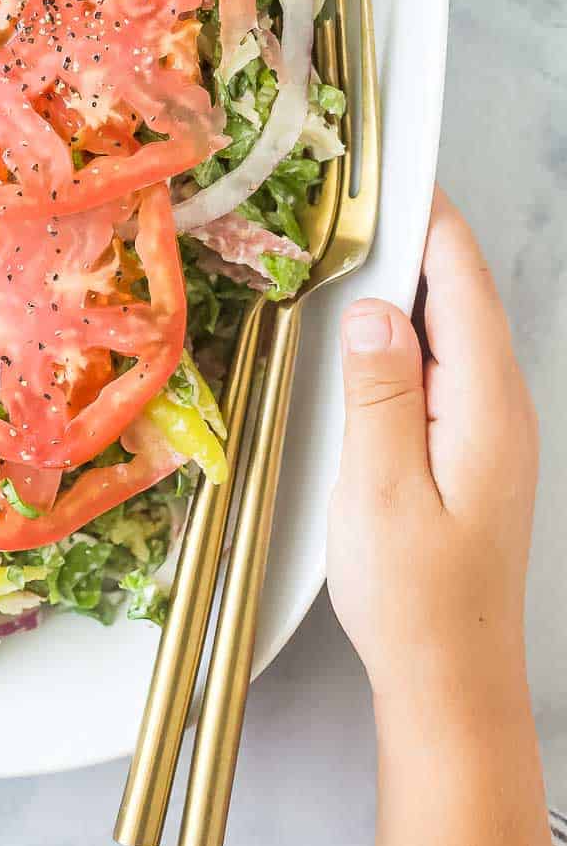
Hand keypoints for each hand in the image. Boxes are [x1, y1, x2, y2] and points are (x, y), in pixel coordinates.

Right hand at [327, 187, 537, 703]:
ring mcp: (489, 426)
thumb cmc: (417, 602)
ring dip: (404, 280)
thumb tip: (372, 309)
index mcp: (485, 404)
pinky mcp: (468, 447)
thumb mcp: (384, 493)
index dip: (426, 214)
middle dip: (410, 232)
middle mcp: (499, 404)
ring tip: (345, 242)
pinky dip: (404, 328)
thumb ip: (379, 395)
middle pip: (460, 291)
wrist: (453, 685)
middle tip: (347, 190)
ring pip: (449, 325)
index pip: (461, 279)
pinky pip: (440, 362)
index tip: (388, 160)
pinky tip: (363, 331)